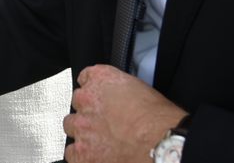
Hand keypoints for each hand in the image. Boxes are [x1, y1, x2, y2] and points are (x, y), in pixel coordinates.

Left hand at [62, 65, 186, 162]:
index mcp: (101, 79)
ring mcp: (81, 126)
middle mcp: (86, 99)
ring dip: (84, 133)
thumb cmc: (159, 121)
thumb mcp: (140, 89)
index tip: (101, 100)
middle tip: (107, 124)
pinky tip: (98, 156)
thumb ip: (121, 91)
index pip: (86, 78)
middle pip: (77, 103)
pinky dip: (83, 156)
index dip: (95, 92)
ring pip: (72, 126)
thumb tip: (121, 100)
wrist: (161, 144)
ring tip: (103, 141)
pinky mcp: (81, 152)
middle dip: (89, 112)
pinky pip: (72, 153)